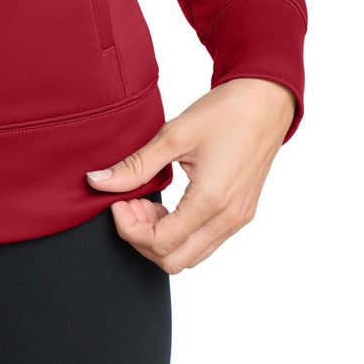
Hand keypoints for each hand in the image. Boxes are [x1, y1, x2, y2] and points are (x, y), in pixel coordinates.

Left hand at [85, 76, 297, 271]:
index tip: (117, 201)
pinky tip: (169, 205)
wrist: (266, 102)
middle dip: (142, 238)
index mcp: (211, 201)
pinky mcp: (241, 214)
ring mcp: (237, 220)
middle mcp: (228, 219)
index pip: (160, 242)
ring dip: (161, 238)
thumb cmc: (225, 112)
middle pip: (173, 261)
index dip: (129, 228)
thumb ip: (135, 166)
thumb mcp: (174, 135)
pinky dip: (180, 233)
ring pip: (190, 257)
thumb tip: (97, 182)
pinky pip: (205, 243)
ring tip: (148, 202)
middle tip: (130, 204)